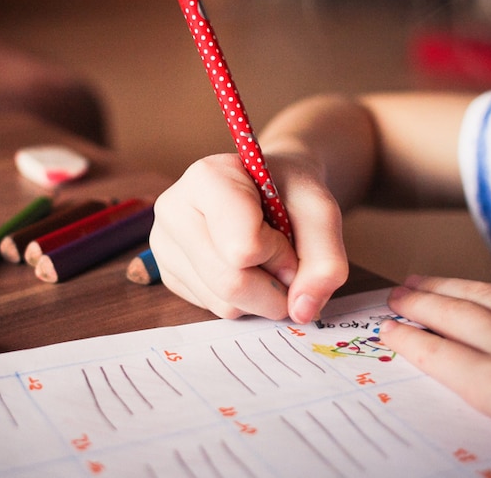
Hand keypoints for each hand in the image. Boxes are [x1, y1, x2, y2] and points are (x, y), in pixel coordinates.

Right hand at [149, 153, 347, 322]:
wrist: (268, 187)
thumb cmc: (290, 191)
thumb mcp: (321, 212)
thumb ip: (325, 260)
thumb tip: (302, 311)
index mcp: (206, 178)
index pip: (243, 247)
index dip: (280, 253)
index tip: (287, 233)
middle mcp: (173, 209)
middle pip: (230, 283)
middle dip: (274, 286)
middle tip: (286, 261)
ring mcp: (164, 244)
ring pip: (223, 303)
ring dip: (260, 296)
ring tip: (263, 259)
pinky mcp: (168, 274)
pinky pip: (213, 309)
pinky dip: (242, 300)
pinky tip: (243, 267)